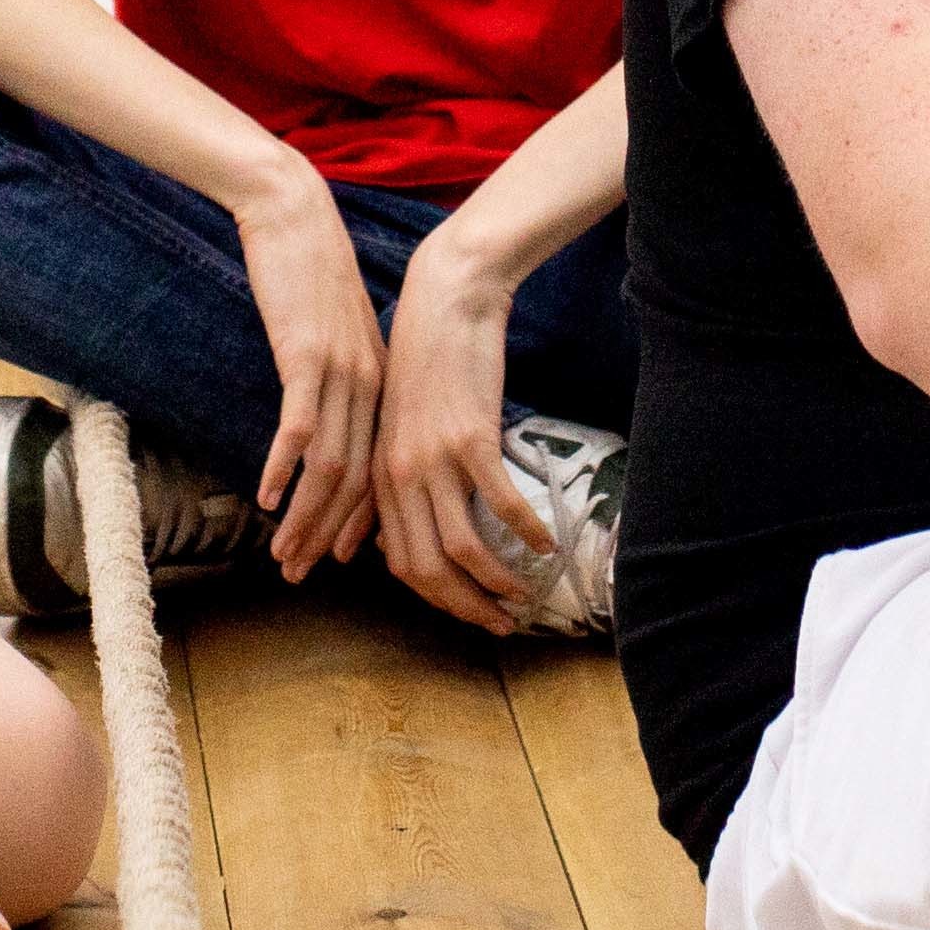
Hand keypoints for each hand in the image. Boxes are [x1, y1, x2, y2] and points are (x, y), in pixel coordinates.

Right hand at [232, 168, 387, 577]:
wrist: (295, 215)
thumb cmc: (310, 273)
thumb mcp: (338, 333)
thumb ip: (340, 378)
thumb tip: (327, 423)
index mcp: (379, 385)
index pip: (375, 470)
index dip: (355, 521)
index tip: (334, 559)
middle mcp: (368, 386)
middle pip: (356, 481)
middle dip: (326, 535)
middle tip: (300, 574)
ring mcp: (340, 372)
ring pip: (330, 466)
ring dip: (304, 517)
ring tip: (281, 553)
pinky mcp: (307, 355)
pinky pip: (300, 427)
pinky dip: (284, 468)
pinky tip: (266, 497)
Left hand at [362, 237, 542, 632]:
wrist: (445, 304)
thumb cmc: (429, 365)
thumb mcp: (400, 427)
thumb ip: (402, 479)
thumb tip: (408, 532)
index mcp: (382, 477)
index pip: (400, 561)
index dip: (435, 599)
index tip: (469, 617)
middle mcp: (400, 475)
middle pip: (426, 567)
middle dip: (465, 607)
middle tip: (500, 625)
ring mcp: (433, 458)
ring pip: (459, 548)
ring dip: (493, 583)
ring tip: (523, 598)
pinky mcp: (470, 437)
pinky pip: (500, 504)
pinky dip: (525, 533)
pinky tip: (547, 545)